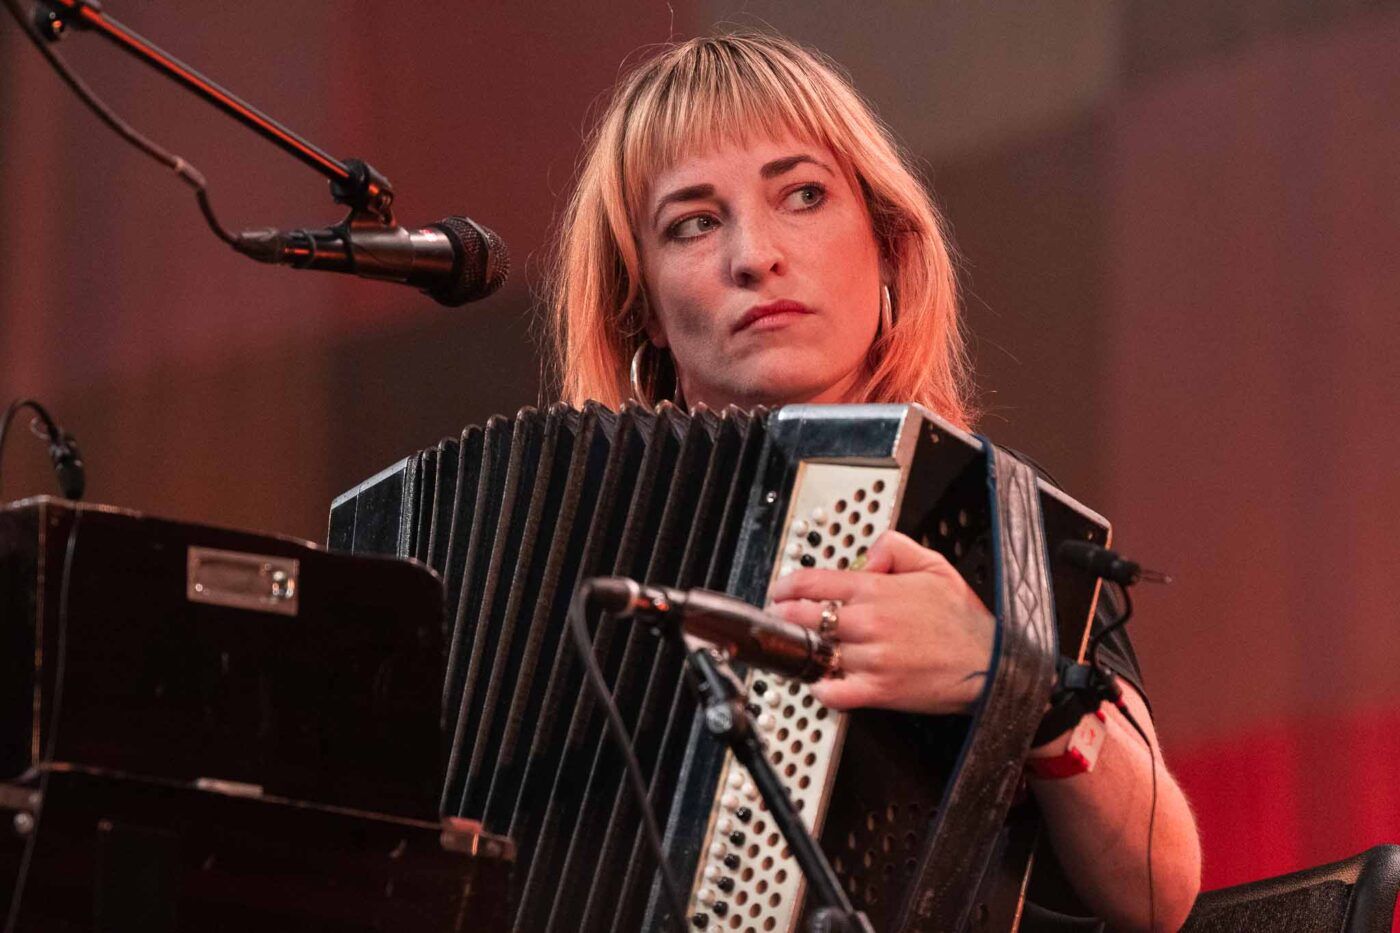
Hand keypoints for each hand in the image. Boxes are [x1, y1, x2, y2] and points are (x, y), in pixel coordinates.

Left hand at [767, 530, 993, 714]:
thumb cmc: (964, 620)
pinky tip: (823, 680)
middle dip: (785, 615)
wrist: (992, 663)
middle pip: (803, 616)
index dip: (786, 586)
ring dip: (805, 651)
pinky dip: (820, 688)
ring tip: (806, 648)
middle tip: (782, 617)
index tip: (780, 590)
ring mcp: (870, 659)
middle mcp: (868, 623)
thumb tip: (865, 558)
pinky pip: (831, 692)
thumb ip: (894, 548)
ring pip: (815, 653)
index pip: (812, 582)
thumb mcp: (934, 565)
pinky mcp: (877, 690)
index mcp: (876, 590)